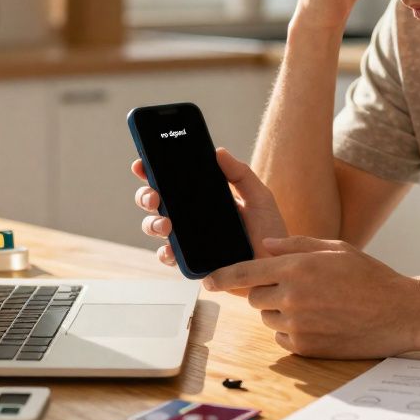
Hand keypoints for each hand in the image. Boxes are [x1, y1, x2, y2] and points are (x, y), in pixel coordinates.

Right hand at [131, 148, 288, 269]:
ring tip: (166, 224)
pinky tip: (171, 249)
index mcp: (204, 197)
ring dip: (152, 224)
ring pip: (155, 228)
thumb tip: (219, 152)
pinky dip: (165, 253)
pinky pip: (169, 257)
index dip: (152, 171)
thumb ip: (241, 174)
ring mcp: (189, 240)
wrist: (277, 268)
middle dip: (146, 196)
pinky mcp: (191, 262)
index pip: (172, 180)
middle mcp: (191, 217)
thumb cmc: (270, 232)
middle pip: (156, 202)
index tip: (142, 164)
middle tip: (154, 196)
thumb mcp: (259, 197)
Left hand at [205, 236, 419, 358]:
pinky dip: (292, 331)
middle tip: (296, 288)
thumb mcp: (336, 249)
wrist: (399, 313)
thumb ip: (296, 246)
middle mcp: (292, 296)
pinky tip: (319, 322)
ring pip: (267, 318)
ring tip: (314, 305)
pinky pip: (282, 338)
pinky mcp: (305, 347)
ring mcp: (297, 324)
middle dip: (267, 292)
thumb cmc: (369, 277)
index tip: (207, 281)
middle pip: (255, 297)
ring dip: (280, 312)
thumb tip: (265, 246)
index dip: (222, 277)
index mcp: (296, 267)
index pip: (245, 272)